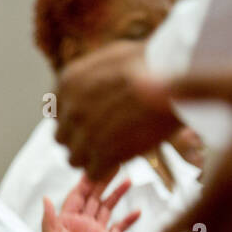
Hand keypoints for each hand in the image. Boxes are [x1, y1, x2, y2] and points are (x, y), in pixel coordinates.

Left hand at [40, 174, 139, 231]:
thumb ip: (49, 221)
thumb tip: (46, 198)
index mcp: (67, 220)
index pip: (78, 195)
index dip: (86, 181)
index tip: (95, 165)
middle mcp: (83, 223)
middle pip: (95, 196)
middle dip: (104, 180)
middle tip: (114, 164)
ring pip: (107, 208)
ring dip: (117, 194)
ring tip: (128, 180)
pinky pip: (120, 228)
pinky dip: (128, 220)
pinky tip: (137, 212)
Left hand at [55, 40, 182, 177]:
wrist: (175, 76)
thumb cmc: (150, 61)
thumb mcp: (108, 58)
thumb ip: (89, 77)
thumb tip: (85, 89)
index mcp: (68, 83)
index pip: (56, 114)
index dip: (74, 120)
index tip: (92, 121)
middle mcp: (71, 110)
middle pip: (63, 138)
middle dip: (80, 139)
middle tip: (104, 137)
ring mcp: (86, 134)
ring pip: (74, 158)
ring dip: (92, 156)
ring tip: (113, 148)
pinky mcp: (104, 154)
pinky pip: (93, 172)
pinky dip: (106, 169)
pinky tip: (120, 158)